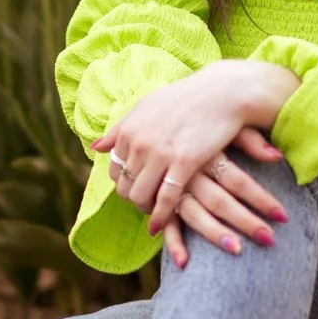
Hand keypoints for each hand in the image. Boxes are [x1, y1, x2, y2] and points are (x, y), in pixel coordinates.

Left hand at [94, 61, 296, 262]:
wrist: (222, 92)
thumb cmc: (186, 99)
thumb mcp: (147, 106)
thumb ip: (120, 129)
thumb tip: (95, 148)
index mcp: (128, 129)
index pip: (115, 170)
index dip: (125, 185)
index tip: (138, 190)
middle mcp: (139, 142)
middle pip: (124, 187)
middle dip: (134, 200)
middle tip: (147, 206)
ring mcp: (160, 153)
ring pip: (141, 196)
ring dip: (145, 210)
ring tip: (154, 214)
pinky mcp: (184, 162)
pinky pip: (166, 199)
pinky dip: (160, 216)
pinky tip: (159, 226)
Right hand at [158, 129, 288, 268]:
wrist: (156, 114)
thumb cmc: (199, 120)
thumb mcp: (223, 122)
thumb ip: (250, 139)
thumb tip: (278, 156)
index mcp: (206, 152)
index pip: (238, 180)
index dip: (261, 198)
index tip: (283, 217)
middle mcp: (188, 171)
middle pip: (219, 200)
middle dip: (245, 221)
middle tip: (269, 240)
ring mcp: (169, 186)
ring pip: (193, 214)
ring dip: (214, 233)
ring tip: (237, 250)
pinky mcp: (155, 197)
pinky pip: (165, 222)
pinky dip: (173, 242)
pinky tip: (185, 262)